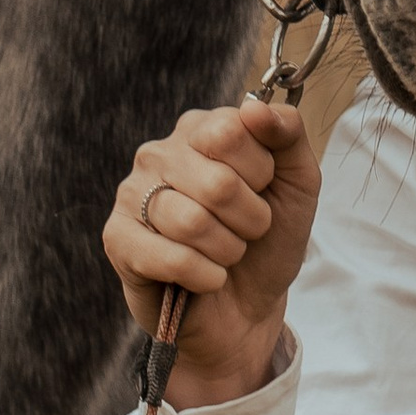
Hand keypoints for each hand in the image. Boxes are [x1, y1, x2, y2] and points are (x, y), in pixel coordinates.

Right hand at [103, 101, 321, 404]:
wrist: (248, 308)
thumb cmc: (269, 240)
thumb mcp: (298, 183)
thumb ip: (287, 134)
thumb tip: (254, 107)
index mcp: (200, 129)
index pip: (232, 132)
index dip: (261, 174)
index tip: (262, 191)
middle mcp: (158, 152)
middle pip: (218, 182)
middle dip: (250, 220)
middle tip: (246, 232)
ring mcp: (131, 194)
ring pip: (193, 222)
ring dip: (228, 251)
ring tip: (225, 254)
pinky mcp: (118, 239)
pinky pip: (172, 258)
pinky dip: (206, 277)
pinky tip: (205, 279)